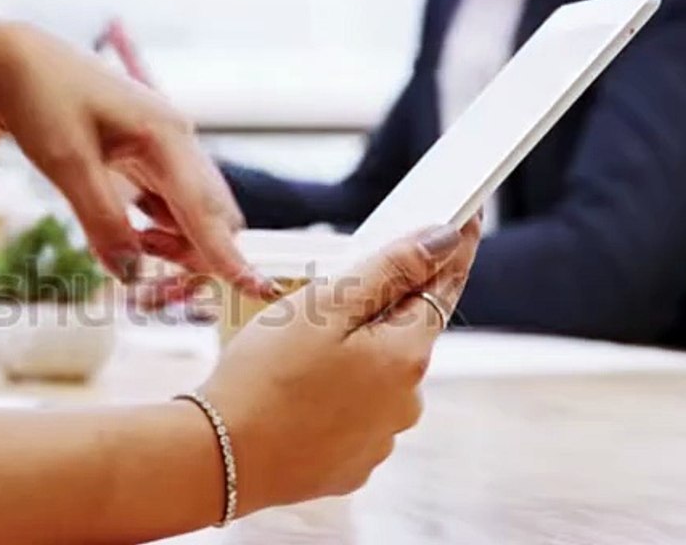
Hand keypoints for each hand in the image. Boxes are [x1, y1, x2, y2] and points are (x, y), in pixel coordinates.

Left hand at [0, 23, 273, 295]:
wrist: (16, 64)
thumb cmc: (41, 102)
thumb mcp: (66, 164)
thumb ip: (103, 221)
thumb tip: (131, 273)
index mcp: (168, 137)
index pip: (206, 210)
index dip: (229, 255)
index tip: (257, 289)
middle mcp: (180, 142)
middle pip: (216, 218)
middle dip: (195, 258)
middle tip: (146, 285)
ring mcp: (170, 149)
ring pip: (198, 216)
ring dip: (175, 246)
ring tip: (127, 245)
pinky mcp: (153, 158)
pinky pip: (175, 207)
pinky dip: (160, 232)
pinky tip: (130, 232)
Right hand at [197, 215, 481, 513]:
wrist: (221, 459)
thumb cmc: (266, 375)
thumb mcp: (325, 306)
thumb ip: (390, 270)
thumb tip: (444, 240)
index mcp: (406, 356)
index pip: (443, 290)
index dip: (452, 253)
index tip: (465, 221)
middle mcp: (407, 401)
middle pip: (406, 334)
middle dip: (383, 309)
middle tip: (339, 291)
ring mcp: (382, 438)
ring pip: (379, 377)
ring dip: (356, 356)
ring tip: (299, 352)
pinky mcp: (353, 463)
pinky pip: (356, 415)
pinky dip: (337, 397)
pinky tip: (299, 393)